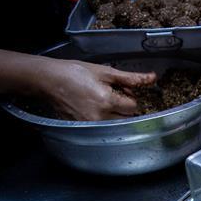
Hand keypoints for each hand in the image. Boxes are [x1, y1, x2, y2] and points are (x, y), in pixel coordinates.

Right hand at [39, 59, 156, 120]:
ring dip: (116, 114)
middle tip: (114, 95)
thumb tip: (151, 78)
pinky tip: (95, 107)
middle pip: (127, 118)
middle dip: (125, 107)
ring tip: (104, 102)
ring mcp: (91, 124)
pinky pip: (103, 127)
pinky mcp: (83, 127)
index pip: (133, 107)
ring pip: (116, 124)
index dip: (130, 97)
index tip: (122, 91)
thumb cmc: (74, 73)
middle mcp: (100, 117)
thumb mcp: (105, 72)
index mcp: (106, 101)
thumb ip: (130, 78)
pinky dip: (104, 119)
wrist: (49, 80)